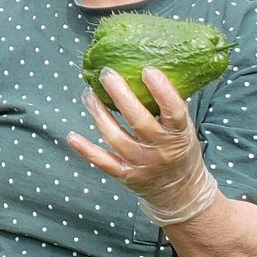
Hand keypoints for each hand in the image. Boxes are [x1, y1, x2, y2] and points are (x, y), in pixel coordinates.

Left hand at [67, 66, 218, 225]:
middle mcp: (161, 150)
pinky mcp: (126, 175)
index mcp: (179, 134)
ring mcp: (142, 164)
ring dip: (99, 114)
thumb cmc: (179, 148)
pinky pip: (103, 162)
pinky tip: (72, 136)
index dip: (162, 90)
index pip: (174, 110)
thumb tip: (151, 65)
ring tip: (88, 95)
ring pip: (116, 137)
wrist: (181, 191)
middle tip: (107, 74)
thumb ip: (169, 105)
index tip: (147, 70)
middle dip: (121, 95)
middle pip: (139, 121)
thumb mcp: (185, 127)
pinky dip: (86, 150)